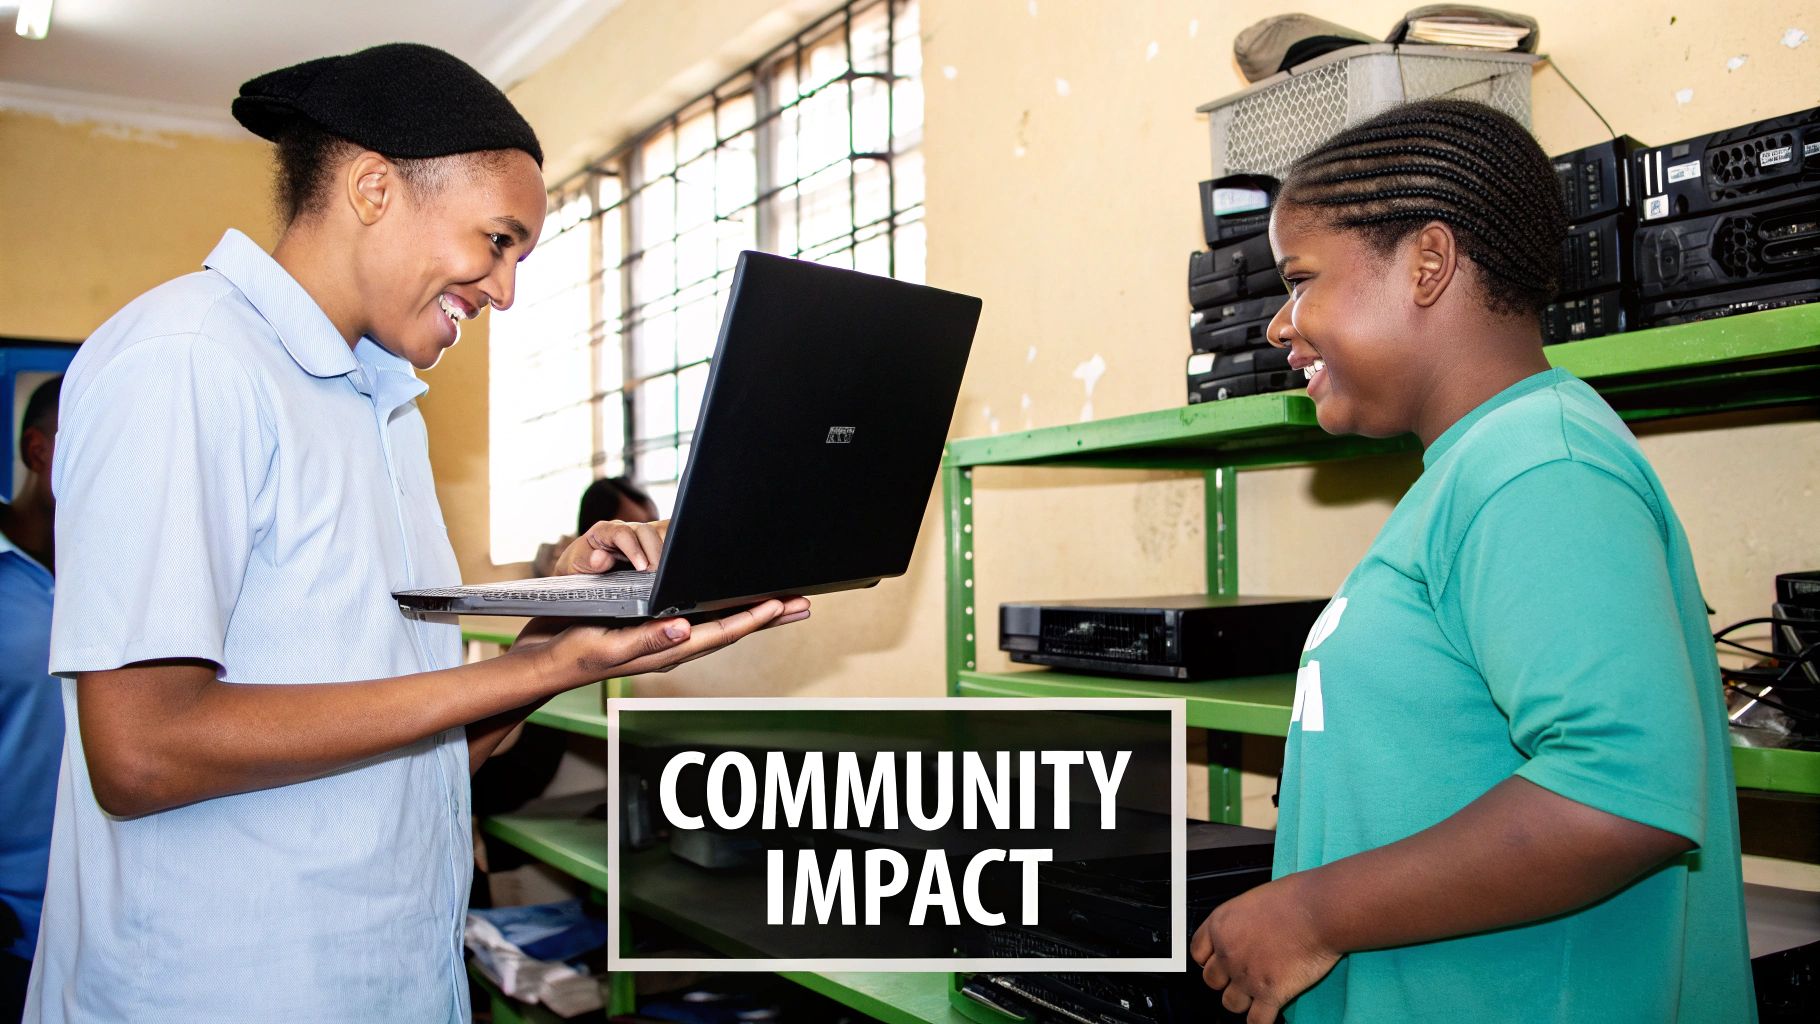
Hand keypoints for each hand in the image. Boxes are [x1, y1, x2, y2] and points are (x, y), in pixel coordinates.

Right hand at [511, 596, 811, 686]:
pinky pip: (699, 618)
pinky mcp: (654, 629)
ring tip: (781, 601)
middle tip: (803, 603)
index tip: (782, 604)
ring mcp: (665, 638)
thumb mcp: (608, 646)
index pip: (721, 632)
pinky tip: (730, 600)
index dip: (754, 617)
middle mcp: (673, 644)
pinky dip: (723, 608)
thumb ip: (646, 640)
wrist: (544, 662)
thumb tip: (685, 630)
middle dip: (768, 615)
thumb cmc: (572, 654)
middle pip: (731, 628)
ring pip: (720, 623)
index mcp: (667, 649)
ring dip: (752, 612)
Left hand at [550, 519, 669, 573]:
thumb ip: (586, 560)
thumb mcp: (574, 566)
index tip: (642, 567)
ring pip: (662, 532)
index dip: (634, 549)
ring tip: (670, 571)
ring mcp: (641, 537)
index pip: (623, 533)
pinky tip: (679, 564)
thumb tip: (601, 557)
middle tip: (658, 574)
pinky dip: (676, 548)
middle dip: (655, 552)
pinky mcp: (653, 545)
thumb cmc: (578, 569)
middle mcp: (625, 530)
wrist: (582, 574)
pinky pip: (669, 539)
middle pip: (647, 531)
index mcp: (605, 531)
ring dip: (669, 549)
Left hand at [1192, 875, 1338, 1023]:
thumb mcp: (1253, 900)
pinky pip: (1257, 1021)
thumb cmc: (1294, 899)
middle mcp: (1228, 953)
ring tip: (1257, 994)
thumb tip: (1246, 932)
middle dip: (1225, 980)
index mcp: (1221, 926)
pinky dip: (1260, 1021)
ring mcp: (1247, 976)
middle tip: (1242, 976)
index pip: (1197, 952)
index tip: (1218, 961)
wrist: (1318, 912)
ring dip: (1242, 1001)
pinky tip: (1266, 1015)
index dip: (1208, 959)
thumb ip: (1242, 923)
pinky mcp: (1270, 993)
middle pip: (1211, 981)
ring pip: (1230, 1004)